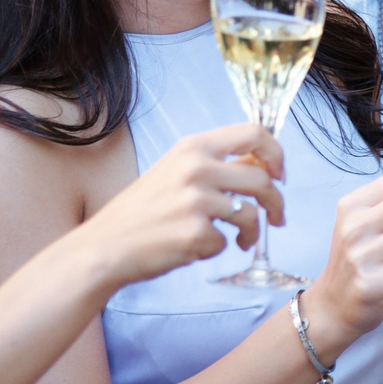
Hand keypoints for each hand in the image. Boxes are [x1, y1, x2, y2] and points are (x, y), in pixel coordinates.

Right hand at [78, 124, 287, 286]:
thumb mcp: (173, 173)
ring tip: (242, 242)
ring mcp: (195, 201)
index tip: (280, 174)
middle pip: (263, 180)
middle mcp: (196, 169)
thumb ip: (214, 167)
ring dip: (251, 233)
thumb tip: (262, 167)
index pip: (254, 134)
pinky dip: (216, 249)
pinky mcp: (194, 233)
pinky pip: (225, 242)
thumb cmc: (140, 213)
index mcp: (192, 148)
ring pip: (250, 215)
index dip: (276, 154)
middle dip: (277, 203)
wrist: (102, 248)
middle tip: (277, 218)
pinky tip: (194, 249)